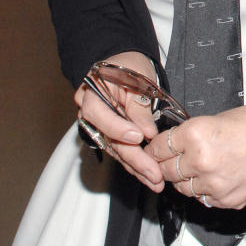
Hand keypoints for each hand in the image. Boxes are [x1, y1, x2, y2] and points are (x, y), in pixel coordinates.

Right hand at [74, 50, 163, 190]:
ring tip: (156, 181)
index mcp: (91, 94)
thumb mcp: (137, 81)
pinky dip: (136, 164)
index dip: (118, 128)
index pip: (99, 115)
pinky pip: (121, 151)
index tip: (139, 137)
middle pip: (109, 140)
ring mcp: (98, 127)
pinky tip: (149, 176)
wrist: (125, 64)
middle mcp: (89, 114)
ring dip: (137, 168)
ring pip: (116, 151)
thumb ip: (139, 108)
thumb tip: (147, 134)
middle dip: (134, 159)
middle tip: (154, 174)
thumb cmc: (130, 66)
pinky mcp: (109, 136)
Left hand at [147, 105, 245, 209]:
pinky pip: (201, 199)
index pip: (158, 148)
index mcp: (195, 135)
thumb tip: (168, 146)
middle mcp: (200, 162)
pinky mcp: (224, 200)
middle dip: (165, 165)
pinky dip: (203, 190)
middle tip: (170, 160)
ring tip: (197, 168)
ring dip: (184, 179)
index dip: (154, 148)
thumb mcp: (215, 119)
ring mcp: (212, 184)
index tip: (154, 150)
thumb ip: (189, 134)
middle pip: (165, 171)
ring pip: (181, 188)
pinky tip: (214, 177)